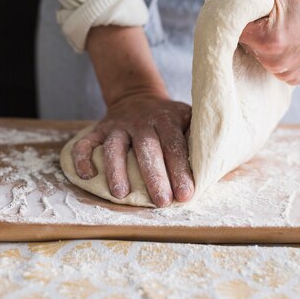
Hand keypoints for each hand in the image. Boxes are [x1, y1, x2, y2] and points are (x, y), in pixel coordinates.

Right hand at [71, 93, 193, 206]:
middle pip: (147, 148)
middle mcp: (141, 121)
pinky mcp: (99, 130)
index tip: (186, 194)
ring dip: (116, 170)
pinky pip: (85, 143)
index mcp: (167, 119)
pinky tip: (88, 176)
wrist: (138, 96)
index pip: (174, 145)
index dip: (181, 170)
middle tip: (162, 202)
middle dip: (154, 176)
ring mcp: (118, 125)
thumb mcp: (188, 119)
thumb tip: (217, 164)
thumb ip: (198, 138)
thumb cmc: (169, 119)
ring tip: (120, 194)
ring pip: (114, 147)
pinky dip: (82, 158)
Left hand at [217, 0, 299, 84]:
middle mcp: (273, 63)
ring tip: (280, 22)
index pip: (228, 27)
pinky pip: (269, 62)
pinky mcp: (292, 79)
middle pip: (239, 41)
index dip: (228, 11)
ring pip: (253, 52)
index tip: (233, 3)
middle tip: (261, 10)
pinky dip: (272, 49)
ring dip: (258, 37)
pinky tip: (288, 36)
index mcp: (268, 40)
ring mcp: (283, 74)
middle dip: (245, 24)